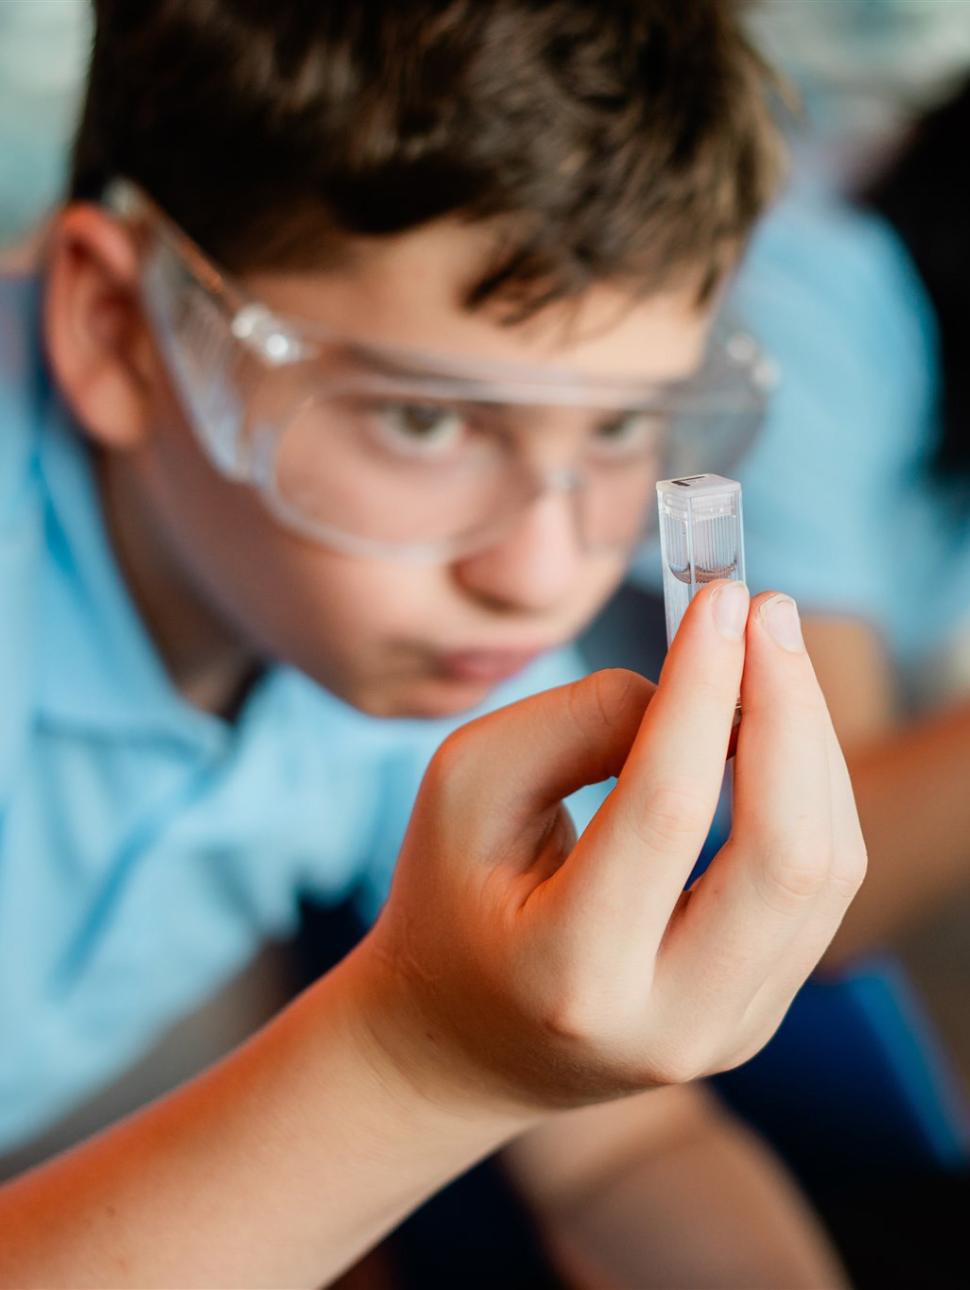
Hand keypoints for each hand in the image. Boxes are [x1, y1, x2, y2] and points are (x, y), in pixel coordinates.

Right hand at [357, 583, 865, 1112]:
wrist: (457, 1042)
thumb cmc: (446, 899)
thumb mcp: (465, 790)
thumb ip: (576, 724)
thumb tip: (694, 687)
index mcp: (569, 975)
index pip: (667, 811)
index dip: (706, 690)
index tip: (723, 597)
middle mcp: (668, 1024)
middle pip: (789, 858)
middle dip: (792, 712)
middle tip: (767, 614)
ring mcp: (727, 1031)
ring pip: (826, 871)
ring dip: (810, 744)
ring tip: (769, 658)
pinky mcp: (756, 1013)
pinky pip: (818, 889)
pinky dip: (809, 790)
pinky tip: (773, 728)